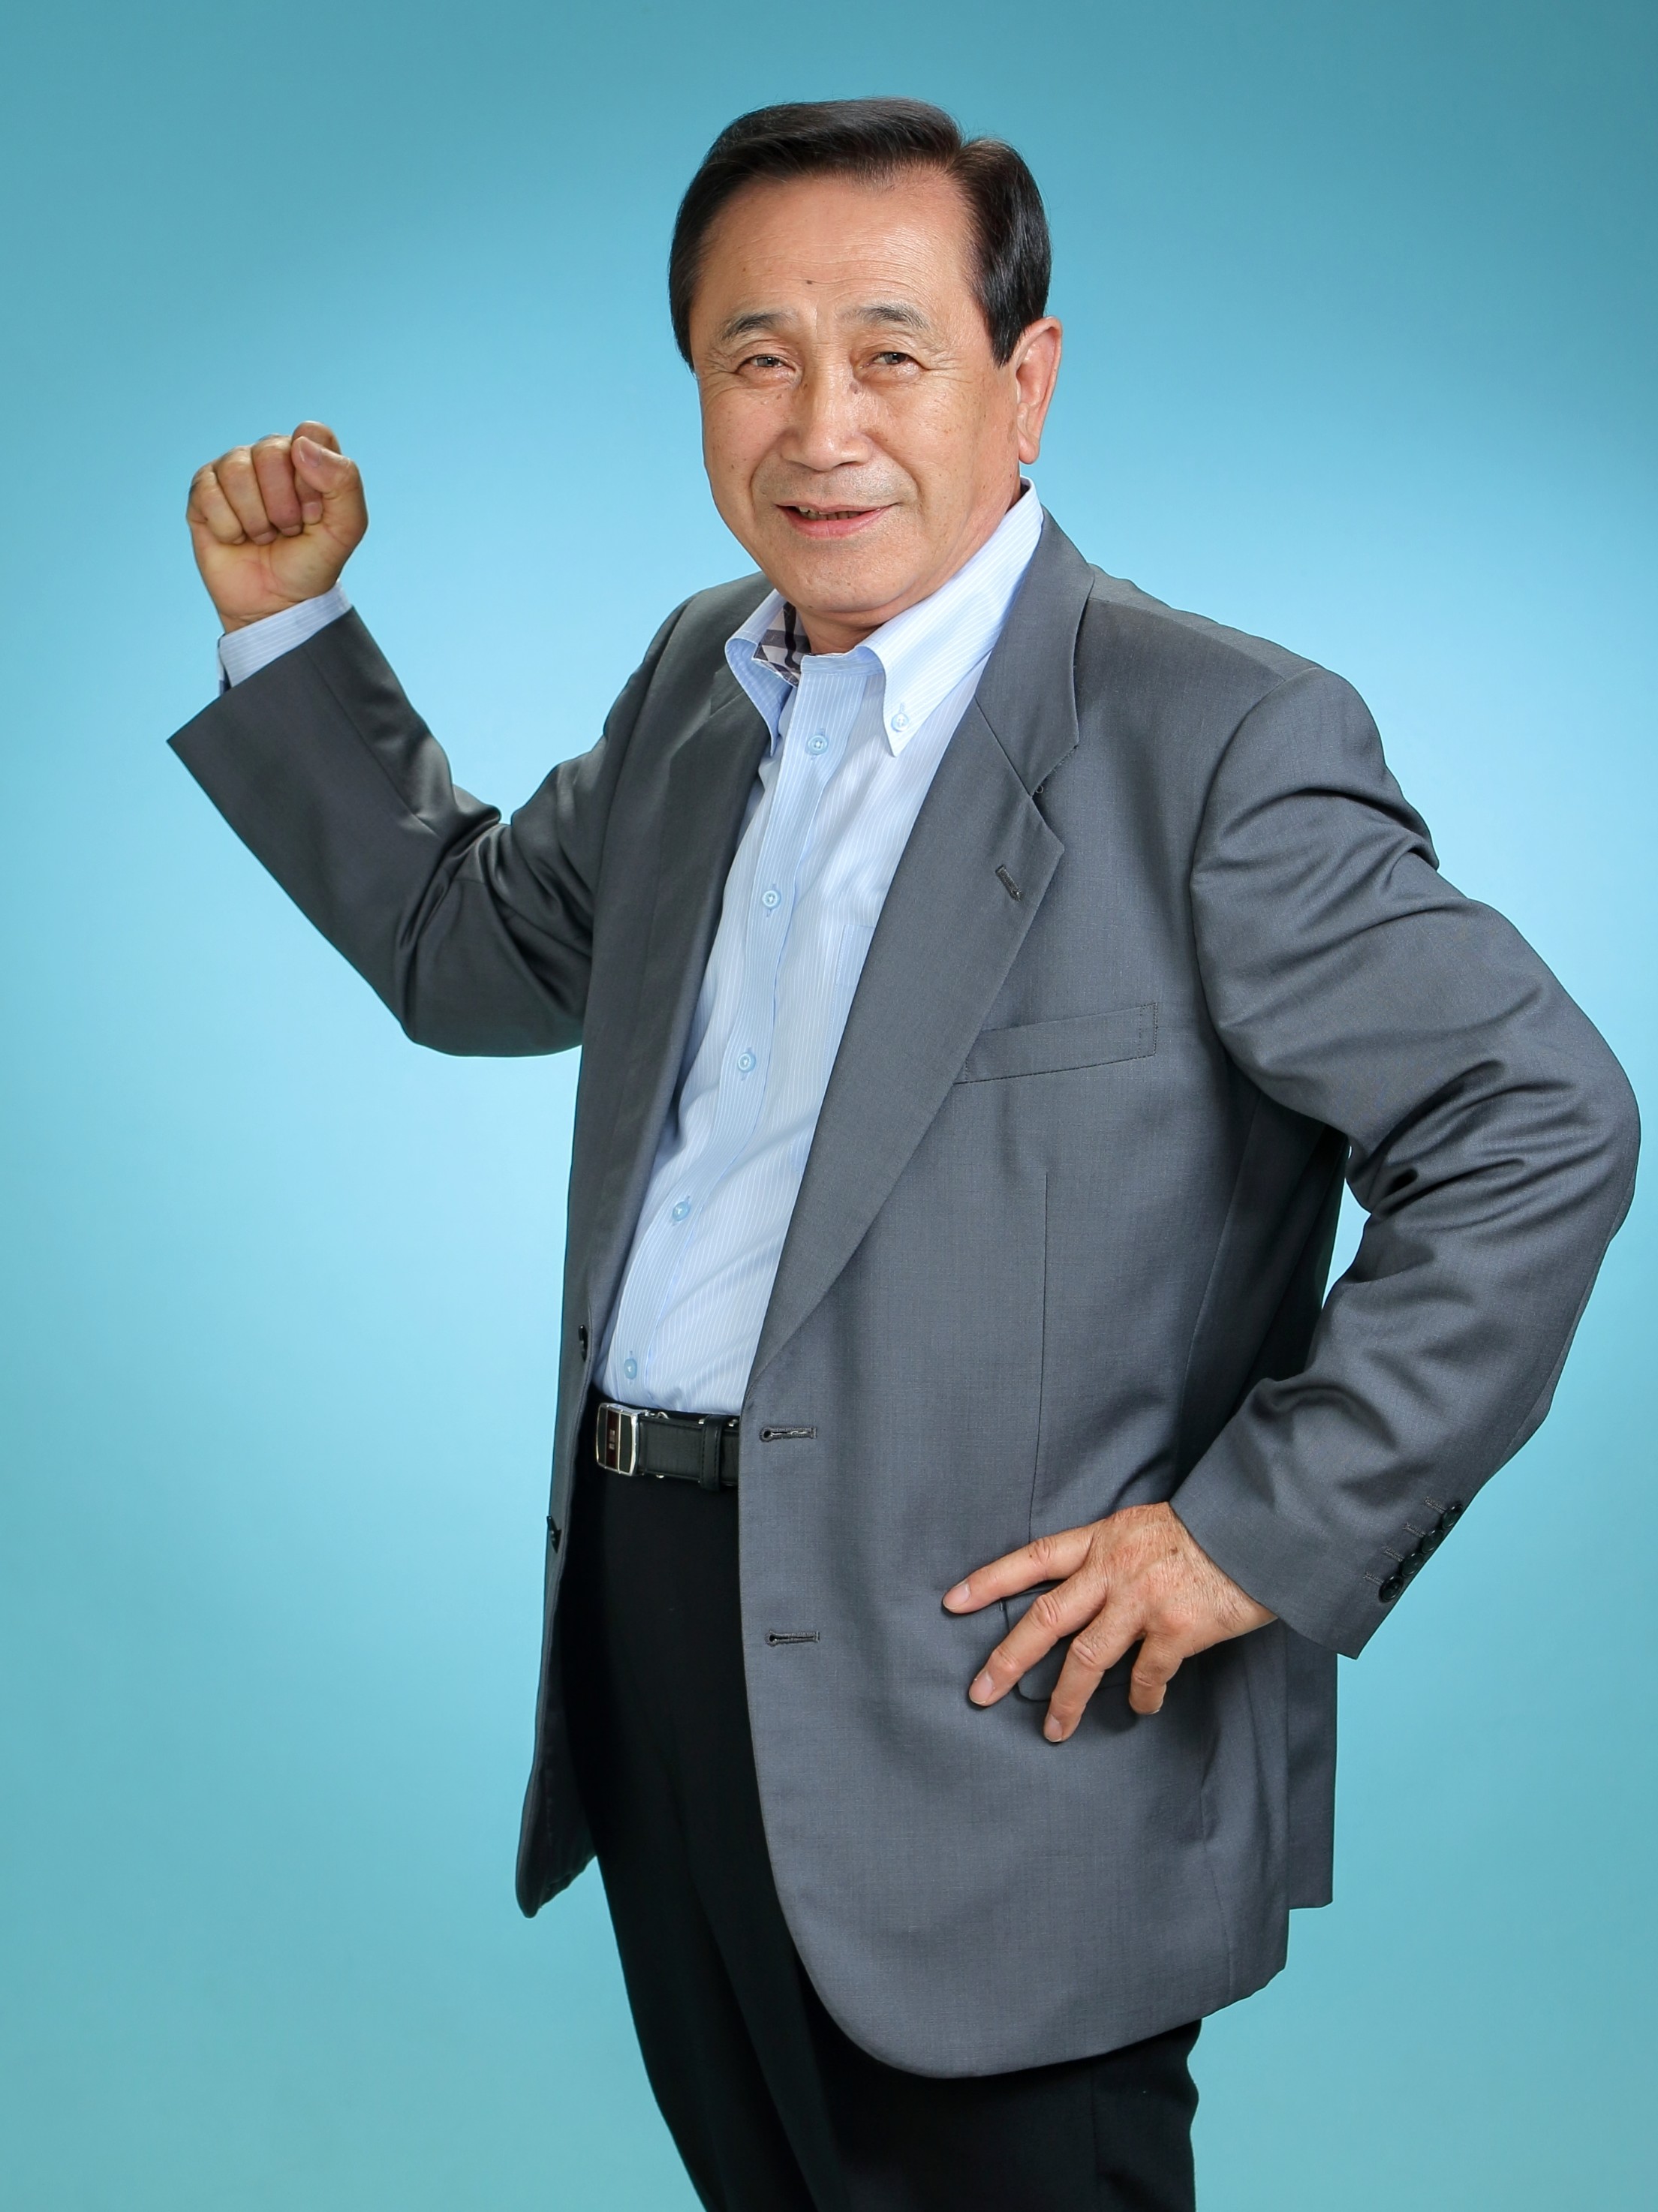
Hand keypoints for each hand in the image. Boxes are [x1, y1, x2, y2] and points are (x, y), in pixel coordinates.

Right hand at [186, 420, 366, 630]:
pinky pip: (209, 492)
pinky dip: (228, 527)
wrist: (276, 604)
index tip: (315, 513)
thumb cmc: (311, 564)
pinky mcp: (203, 491)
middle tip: (288, 530)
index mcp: (307, 457)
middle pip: (270, 452)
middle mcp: (268, 456)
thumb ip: (344, 483)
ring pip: (236, 471)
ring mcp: (233, 471)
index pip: (311, 433)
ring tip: (264, 536)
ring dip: (256, 519)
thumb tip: (300, 445)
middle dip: (283, 505)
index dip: (314, 477)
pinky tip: (236, 538)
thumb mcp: (345, 530)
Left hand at [943, 1503, 1273, 1738]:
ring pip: (1086, 1658)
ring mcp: (1143, 1600)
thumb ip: (1114, 1554)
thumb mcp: (1147, 1525)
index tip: (952, 1602)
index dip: (991, 1581)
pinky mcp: (1177, 1629)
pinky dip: (1140, 1697)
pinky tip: (1139, 1708)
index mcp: (1102, 1539)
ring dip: (1065, 1699)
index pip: (1033, 1558)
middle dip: (1008, 1659)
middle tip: (980, 1692)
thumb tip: (1090, 1591)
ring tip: (1054, 1730)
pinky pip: (1147, 1676)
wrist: (1261, 1527)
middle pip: (1045, 1618)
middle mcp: (1113, 1569)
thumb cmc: (1209, 1527)